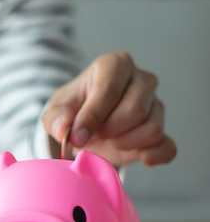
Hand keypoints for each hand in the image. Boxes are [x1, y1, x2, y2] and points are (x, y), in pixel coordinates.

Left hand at [42, 51, 176, 165]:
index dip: (92, 117)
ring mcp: (156, 104)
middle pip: (134, 110)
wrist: (85, 127)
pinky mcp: (163, 130)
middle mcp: (142, 80)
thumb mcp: (57, 110)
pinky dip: (152, 155)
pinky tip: (136, 156)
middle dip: (108, 130)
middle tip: (94, 133)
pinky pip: (167, 147)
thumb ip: (56, 117)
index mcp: (115, 65)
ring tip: (108, 139)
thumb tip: (64, 128)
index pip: (110, 90)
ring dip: (124, 143)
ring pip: (151, 129)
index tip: (77, 136)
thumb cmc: (74, 110)